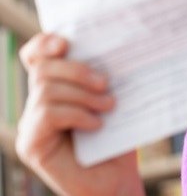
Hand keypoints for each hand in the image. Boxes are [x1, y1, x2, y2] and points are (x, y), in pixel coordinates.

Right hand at [16, 33, 144, 195]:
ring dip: (83, 94)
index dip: (44, 43)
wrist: (117, 182)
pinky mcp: (31, 145)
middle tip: (106, 83)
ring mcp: (31, 125)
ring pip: (46, 90)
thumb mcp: (113, 101)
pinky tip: (97, 125)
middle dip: (77, 70)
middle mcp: (37, 103)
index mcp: (55, 87)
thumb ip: (102, 78)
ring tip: (109, 106)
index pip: (35, 55)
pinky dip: (77, 114)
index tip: (66, 42)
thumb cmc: (118, 139)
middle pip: (43, 69)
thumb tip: (116, 47)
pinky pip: (48, 115)